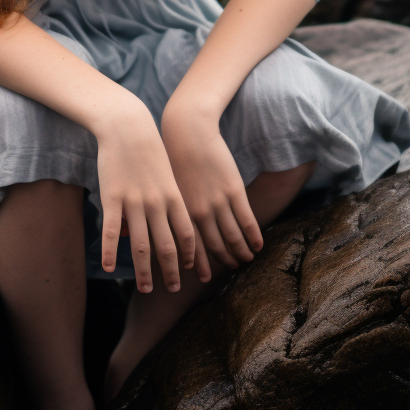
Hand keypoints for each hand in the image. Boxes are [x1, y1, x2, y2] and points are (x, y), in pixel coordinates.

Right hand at [94, 97, 195, 293]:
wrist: (127, 126)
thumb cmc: (148, 150)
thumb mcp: (165, 174)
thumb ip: (167, 200)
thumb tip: (162, 225)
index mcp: (173, 196)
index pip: (187, 234)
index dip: (189, 255)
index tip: (189, 271)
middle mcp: (156, 203)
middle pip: (167, 245)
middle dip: (171, 271)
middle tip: (172, 290)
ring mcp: (134, 201)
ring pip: (141, 245)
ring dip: (144, 271)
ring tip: (145, 289)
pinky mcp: (112, 197)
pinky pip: (112, 231)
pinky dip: (110, 251)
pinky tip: (107, 267)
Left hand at [161, 102, 262, 281]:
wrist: (188, 131)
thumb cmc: (174, 157)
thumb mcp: (164, 187)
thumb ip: (165, 210)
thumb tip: (151, 229)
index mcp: (180, 212)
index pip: (190, 247)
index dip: (199, 264)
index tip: (204, 278)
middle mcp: (199, 212)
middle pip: (215, 246)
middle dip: (224, 260)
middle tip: (232, 268)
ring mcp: (217, 203)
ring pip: (233, 237)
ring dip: (241, 252)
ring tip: (247, 259)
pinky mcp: (233, 191)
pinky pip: (246, 221)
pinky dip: (253, 236)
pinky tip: (259, 245)